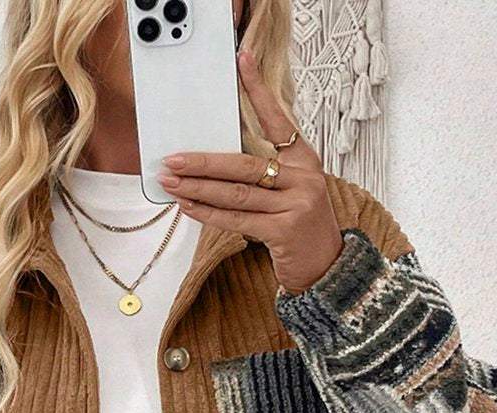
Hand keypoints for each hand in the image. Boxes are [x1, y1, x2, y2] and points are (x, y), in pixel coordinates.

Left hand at [156, 48, 343, 294]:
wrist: (325, 267)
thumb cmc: (300, 227)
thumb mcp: (290, 192)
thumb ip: (264, 174)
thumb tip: (214, 162)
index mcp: (304, 160)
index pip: (278, 119)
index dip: (258, 91)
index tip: (242, 62)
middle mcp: (303, 178)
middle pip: (244, 164)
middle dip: (203, 162)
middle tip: (173, 158)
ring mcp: (296, 205)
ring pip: (237, 193)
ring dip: (198, 188)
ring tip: (171, 182)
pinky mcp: (285, 231)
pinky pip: (238, 220)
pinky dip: (209, 214)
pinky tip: (188, 206)